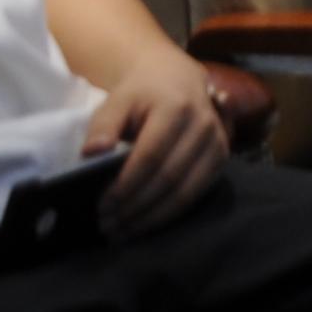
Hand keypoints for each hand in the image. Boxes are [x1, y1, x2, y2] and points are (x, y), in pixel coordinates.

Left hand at [85, 47, 228, 236]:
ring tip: (123, 231)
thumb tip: (90, 154)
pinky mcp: (221, 158)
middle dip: (136, 206)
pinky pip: (196, 193)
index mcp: (176, 108)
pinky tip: (145, 223)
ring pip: (186, 191)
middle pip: (169, 177)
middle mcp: (203, 126)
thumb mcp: (117, 101)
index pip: (151, 155)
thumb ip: (103, 125)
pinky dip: (169, 213)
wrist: (177, 80)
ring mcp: (217, 143)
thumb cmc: (141, 94)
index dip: (126, 184)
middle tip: (107, 225)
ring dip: (152, 217)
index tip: (102, 205)